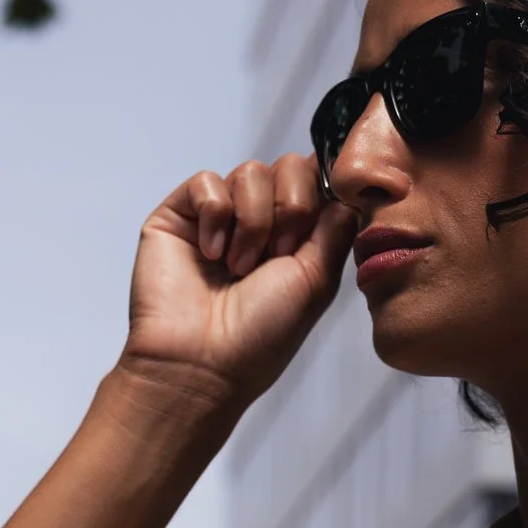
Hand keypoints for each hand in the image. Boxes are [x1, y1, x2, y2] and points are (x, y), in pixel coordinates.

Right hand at [120, 155, 357, 411]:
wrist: (202, 361)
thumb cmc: (261, 333)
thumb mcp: (317, 281)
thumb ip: (336, 228)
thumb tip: (348, 189)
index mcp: (296, 237)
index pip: (318, 180)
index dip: (323, 192)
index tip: (315, 229)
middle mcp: (259, 220)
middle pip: (289, 166)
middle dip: (291, 208)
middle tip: (277, 256)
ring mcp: (219, 216)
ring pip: (251, 171)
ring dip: (253, 222)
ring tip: (239, 268)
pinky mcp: (179, 215)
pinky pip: (206, 181)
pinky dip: (215, 216)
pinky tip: (211, 254)